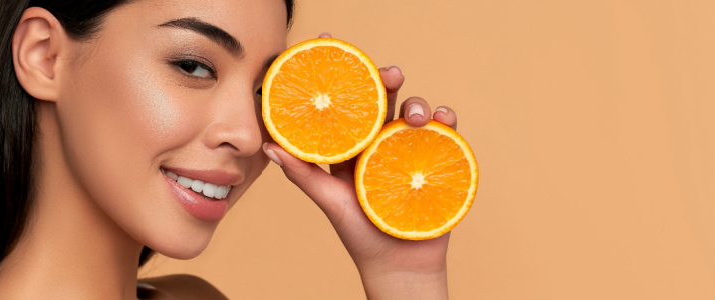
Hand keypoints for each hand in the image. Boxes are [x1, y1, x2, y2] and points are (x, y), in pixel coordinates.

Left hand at [261, 33, 458, 298]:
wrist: (397, 266)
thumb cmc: (359, 234)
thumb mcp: (328, 200)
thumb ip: (302, 174)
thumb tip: (268, 146)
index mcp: (352, 144)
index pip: (347, 102)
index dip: (342, 73)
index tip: (334, 46)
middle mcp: (380, 141)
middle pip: (383, 99)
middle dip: (386, 79)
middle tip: (389, 74)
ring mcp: (409, 150)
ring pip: (414, 112)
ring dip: (417, 103)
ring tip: (415, 114)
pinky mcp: (437, 161)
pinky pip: (445, 134)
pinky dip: (446, 122)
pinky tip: (442, 121)